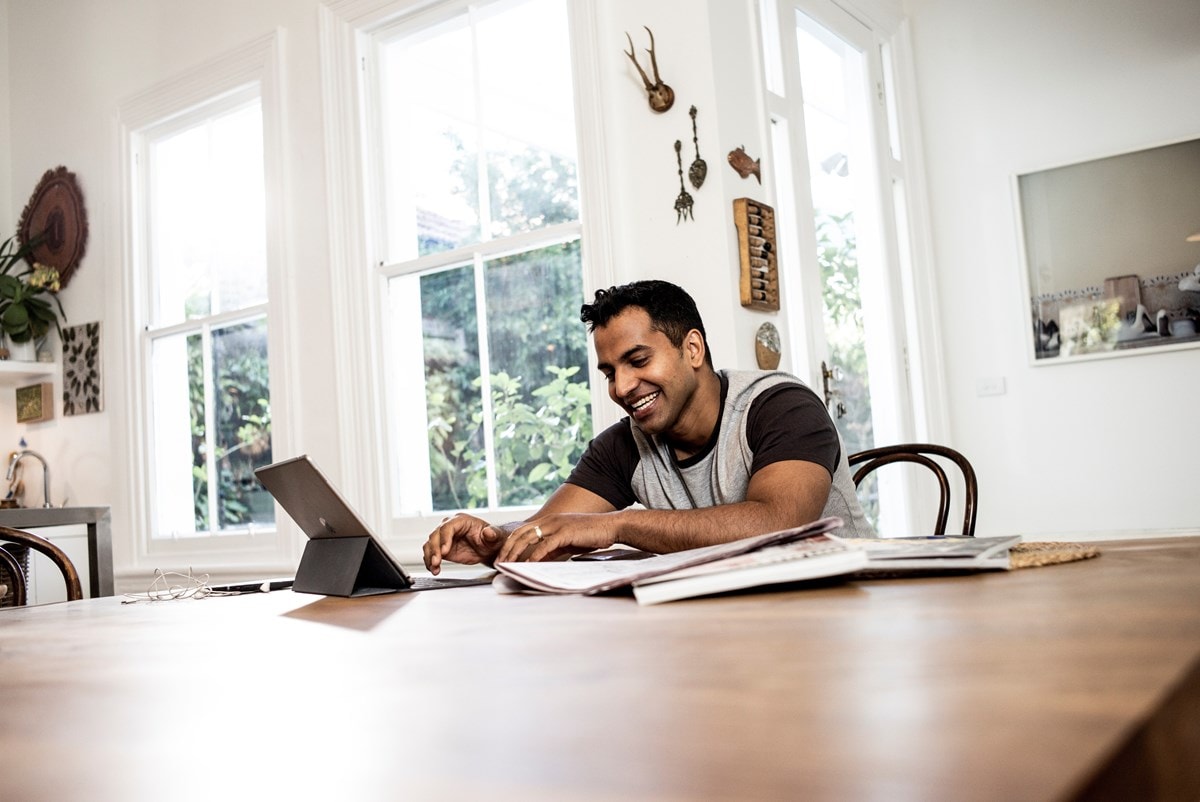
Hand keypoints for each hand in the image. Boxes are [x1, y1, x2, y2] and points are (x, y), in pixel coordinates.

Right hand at [422, 513, 506, 574]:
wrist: (489, 549)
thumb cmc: (491, 539)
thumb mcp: (495, 536)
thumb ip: (492, 534)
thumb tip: (488, 532)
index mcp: (461, 520)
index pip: (448, 527)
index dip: (444, 539)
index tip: (445, 551)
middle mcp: (450, 527)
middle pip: (435, 535)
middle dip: (434, 549)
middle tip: (436, 562)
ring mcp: (444, 538)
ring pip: (430, 544)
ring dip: (430, 556)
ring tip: (434, 567)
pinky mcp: (442, 549)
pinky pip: (431, 553)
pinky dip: (430, 562)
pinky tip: (434, 569)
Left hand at [493, 512, 619, 563]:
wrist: (610, 527)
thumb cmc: (591, 535)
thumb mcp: (567, 543)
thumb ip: (552, 549)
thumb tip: (538, 561)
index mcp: (549, 521)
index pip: (521, 531)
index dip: (510, 544)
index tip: (502, 558)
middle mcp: (549, 520)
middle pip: (520, 533)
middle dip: (507, 549)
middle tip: (499, 563)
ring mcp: (556, 525)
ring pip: (528, 538)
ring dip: (515, 552)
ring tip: (508, 565)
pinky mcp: (565, 532)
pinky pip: (545, 545)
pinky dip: (535, 556)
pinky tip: (529, 565)